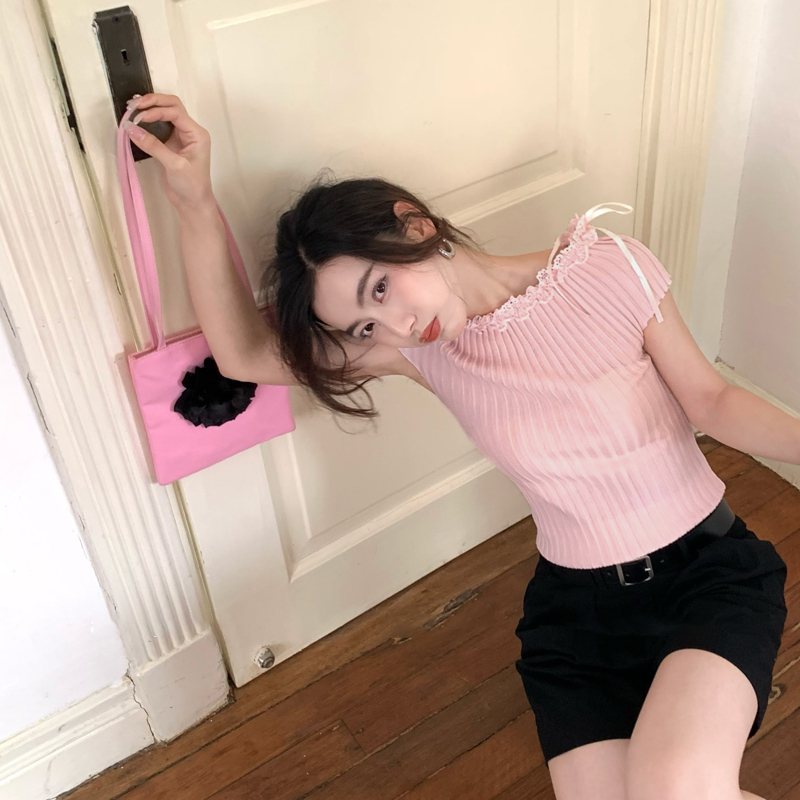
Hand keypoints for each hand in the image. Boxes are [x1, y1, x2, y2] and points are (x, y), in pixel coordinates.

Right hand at [123, 93, 213, 209]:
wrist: (192, 204)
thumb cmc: (191, 186)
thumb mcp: (174, 165)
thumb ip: (153, 146)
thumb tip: (131, 128)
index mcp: (197, 134)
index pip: (175, 112)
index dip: (156, 110)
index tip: (139, 117)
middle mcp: (190, 132)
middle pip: (171, 105)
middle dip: (153, 102)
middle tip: (133, 105)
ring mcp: (180, 137)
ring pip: (164, 113)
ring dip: (149, 109)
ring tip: (131, 108)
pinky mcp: (170, 144)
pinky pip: (158, 127)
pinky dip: (147, 122)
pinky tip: (135, 121)